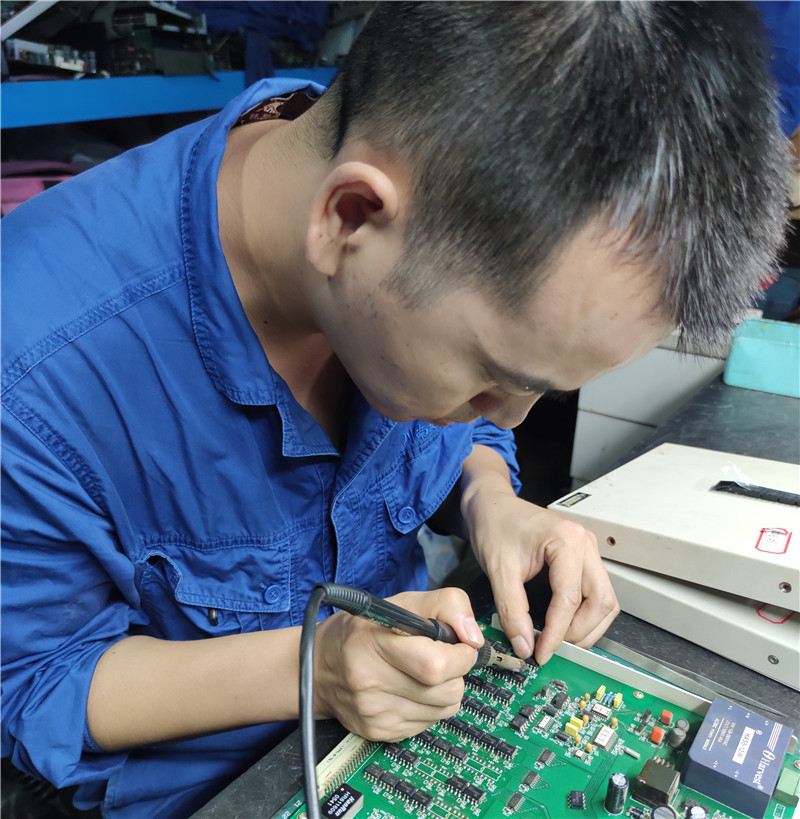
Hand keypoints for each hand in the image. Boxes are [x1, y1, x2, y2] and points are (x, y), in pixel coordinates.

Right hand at [313, 587, 481, 741]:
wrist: (319, 664)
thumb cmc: (363, 630)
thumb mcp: (401, 602)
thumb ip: (445, 605)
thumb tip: (474, 637)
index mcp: (374, 644)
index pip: (434, 664)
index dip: (459, 655)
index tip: (460, 645)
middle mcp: (371, 682)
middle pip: (446, 691)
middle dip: (456, 673)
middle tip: (442, 657)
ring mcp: (375, 712)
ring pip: (444, 710)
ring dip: (446, 690)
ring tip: (424, 673)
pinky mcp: (379, 732)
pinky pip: (428, 724)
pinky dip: (430, 706)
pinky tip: (410, 689)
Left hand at [461, 453, 617, 665]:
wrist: (492, 506)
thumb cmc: (495, 526)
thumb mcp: (498, 570)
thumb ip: (512, 610)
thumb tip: (525, 646)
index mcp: (567, 540)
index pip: (570, 598)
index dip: (557, 632)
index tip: (541, 653)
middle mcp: (586, 544)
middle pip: (602, 601)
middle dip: (580, 632)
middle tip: (553, 649)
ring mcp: (588, 551)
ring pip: (605, 601)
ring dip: (587, 627)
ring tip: (558, 641)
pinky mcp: (584, 559)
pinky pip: (596, 594)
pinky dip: (584, 615)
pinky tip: (562, 625)